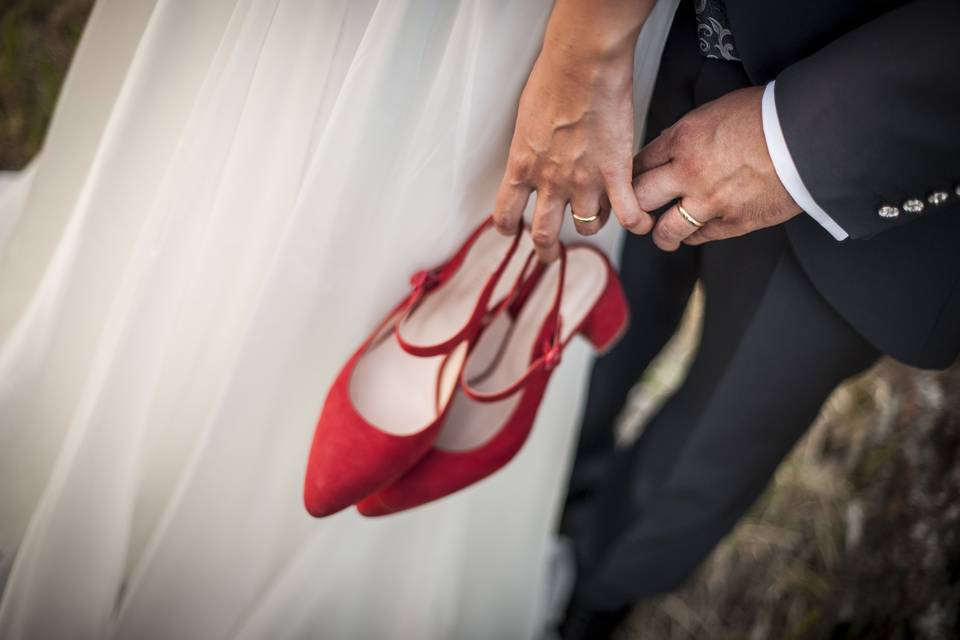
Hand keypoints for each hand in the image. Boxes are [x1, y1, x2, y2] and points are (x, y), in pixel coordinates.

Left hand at [493, 0, 654, 261]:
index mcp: (522, 166)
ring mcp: (584, 181)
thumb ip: (529, 146)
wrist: (583, 65)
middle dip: (545, 250)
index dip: (507, 227)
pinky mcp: (616, 174)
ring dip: (590, 228)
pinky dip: (636, 222)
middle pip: (543, 233)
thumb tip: (532, 154)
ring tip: (596, 223)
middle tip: (548, 256)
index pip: (504, 212)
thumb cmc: (553, 79)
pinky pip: (627, 213)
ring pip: (586, 226)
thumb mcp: (525, 119)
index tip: (511, 231)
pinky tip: (641, 222)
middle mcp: (549, 181)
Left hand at [633, 86, 801, 250]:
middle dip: (635, 206)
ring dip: (660, 235)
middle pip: (640, 198)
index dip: (632, 177)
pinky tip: (693, 233)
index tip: (632, 183)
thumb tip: (670, 147)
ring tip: (661, 235)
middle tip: (637, 211)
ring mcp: (709, 201)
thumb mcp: (717, 110)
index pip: (639, 164)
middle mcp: (689, 172)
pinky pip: (700, 237)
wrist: (809, 134)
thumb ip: (689, 132)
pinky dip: (693, 237)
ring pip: (665, 230)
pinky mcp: (733, 222)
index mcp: (683, 139)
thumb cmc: (770, 116)